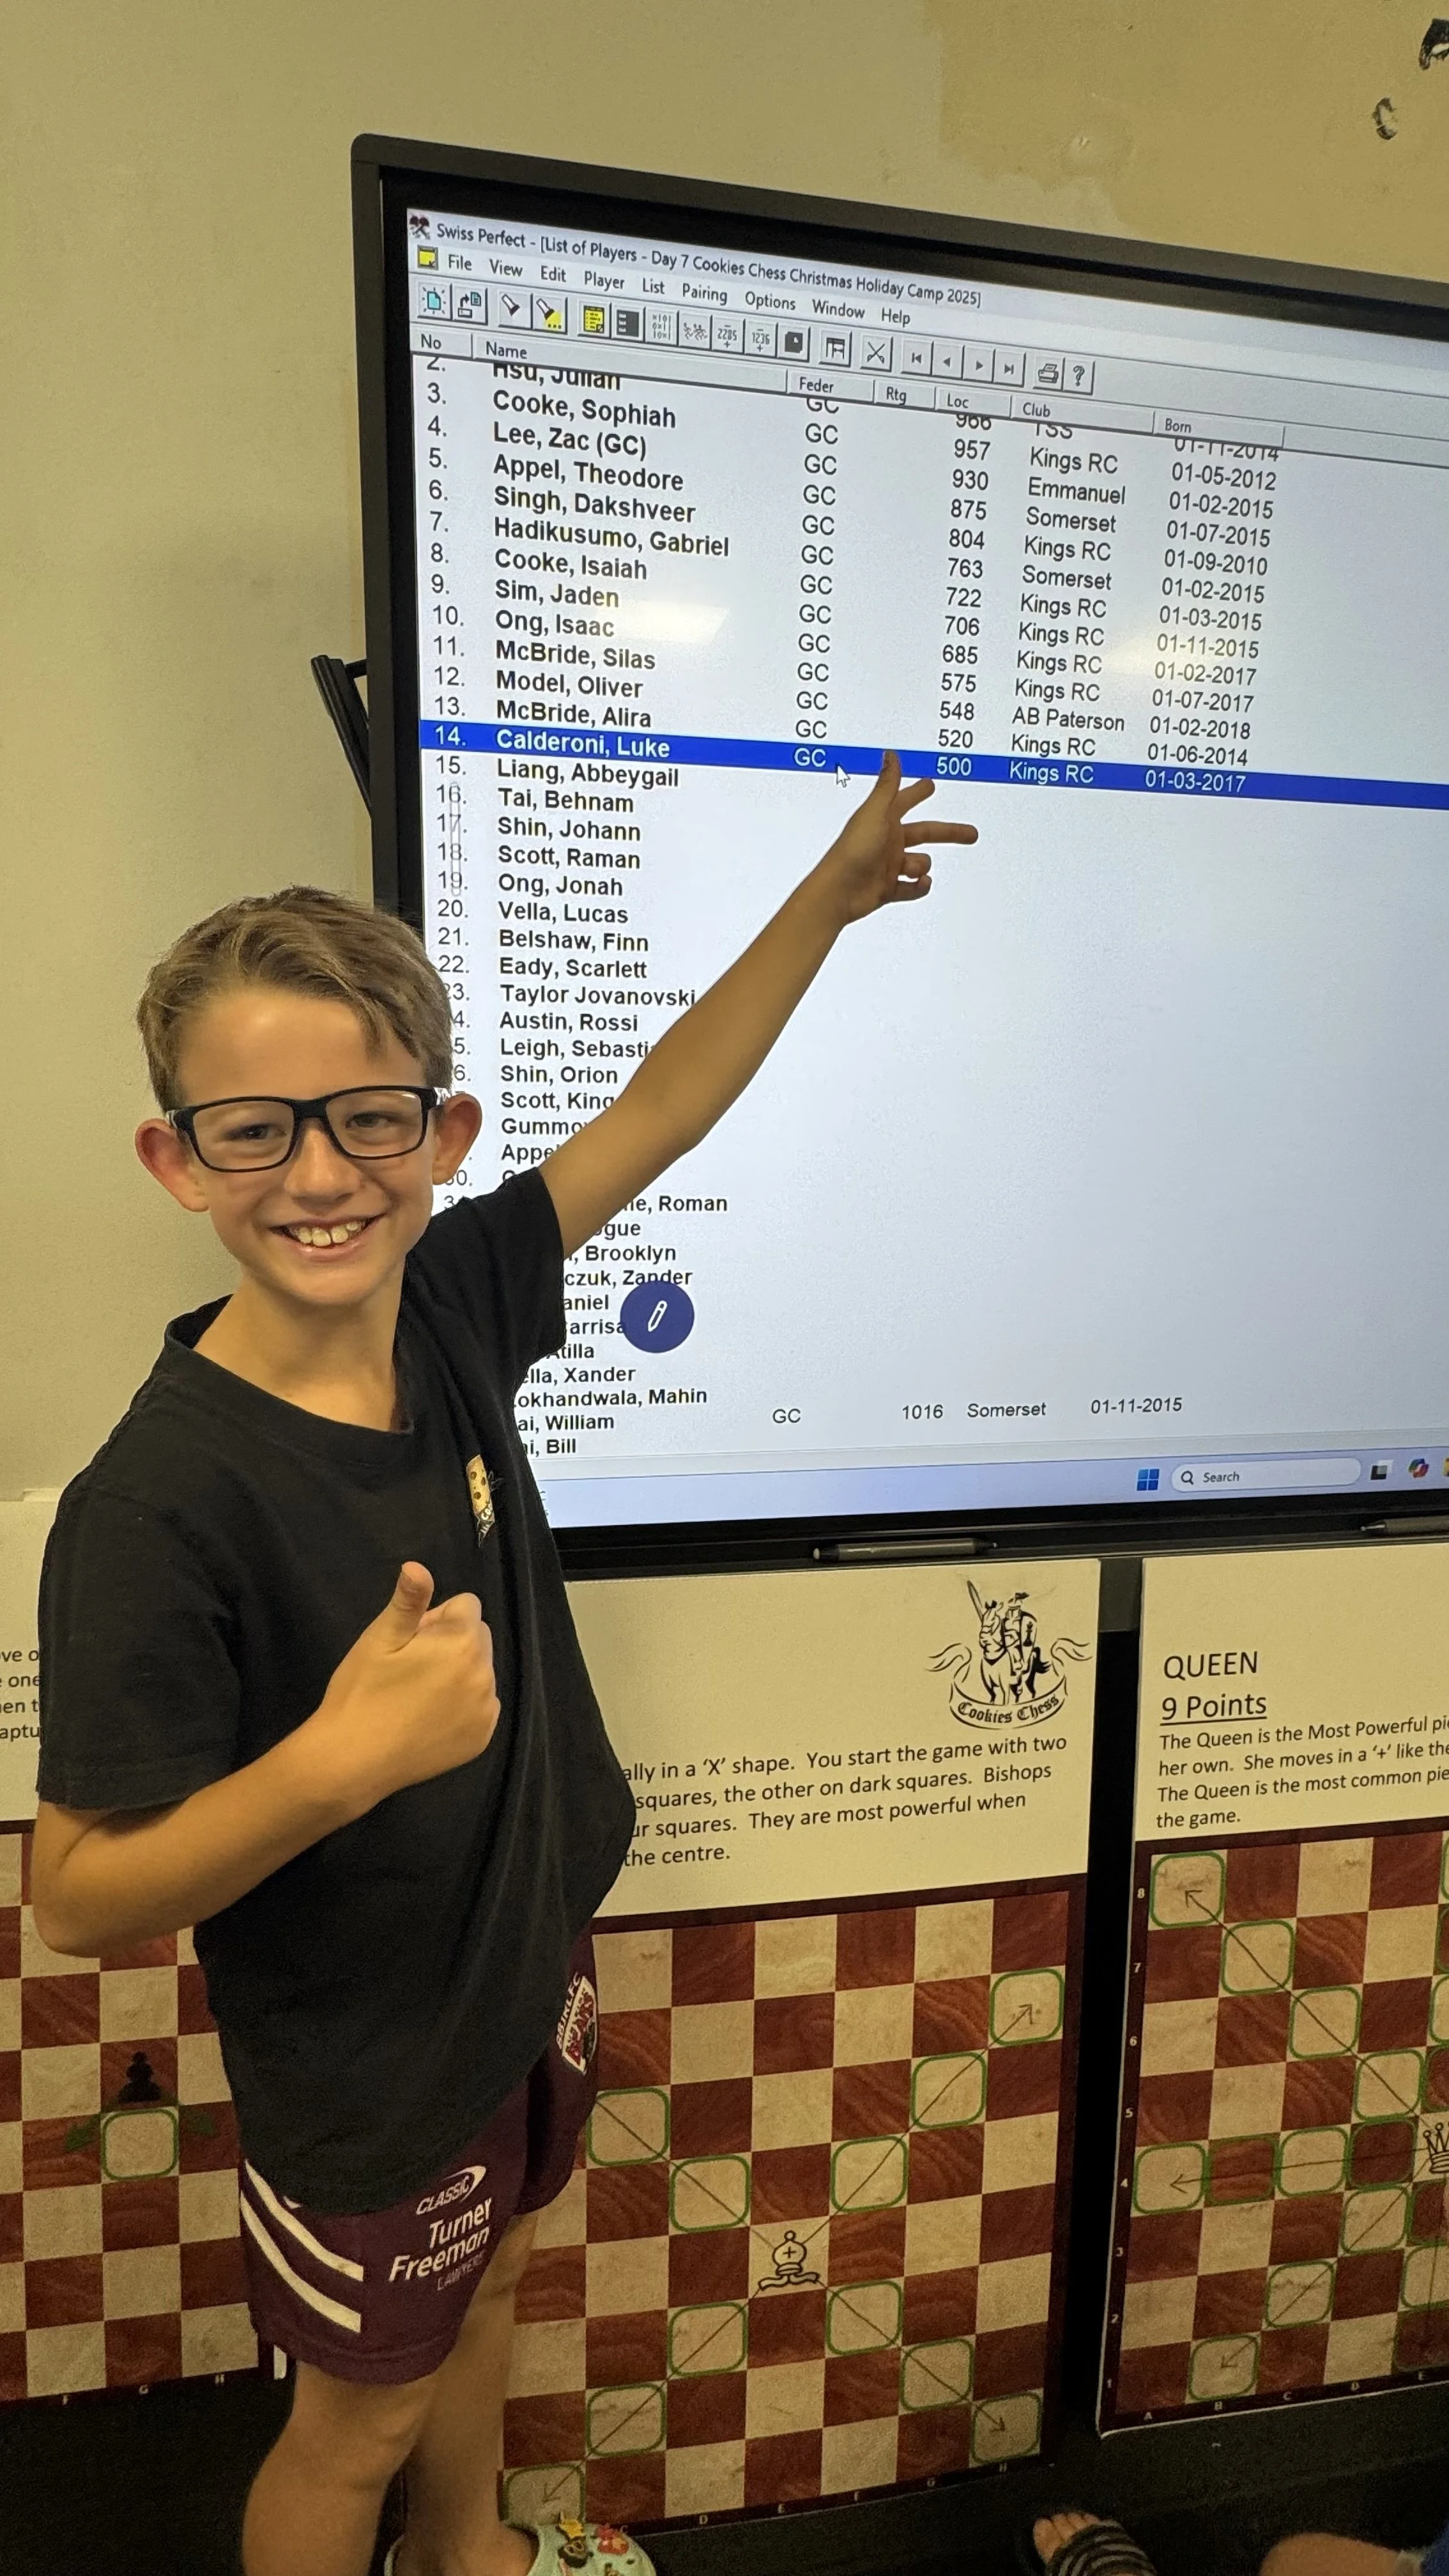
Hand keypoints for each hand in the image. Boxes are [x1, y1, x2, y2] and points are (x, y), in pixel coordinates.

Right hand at [309, 1562, 500, 1809]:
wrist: (354, 1761)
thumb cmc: (362, 1693)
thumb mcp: (379, 1639)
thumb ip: (408, 1600)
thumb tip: (418, 1565)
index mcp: (463, 1643)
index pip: (465, 1606)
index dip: (434, 1618)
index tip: (408, 1642)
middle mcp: (486, 1674)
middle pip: (477, 1637)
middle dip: (451, 1642)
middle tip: (409, 1667)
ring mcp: (486, 1710)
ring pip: (479, 1671)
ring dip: (458, 1673)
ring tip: (416, 1695)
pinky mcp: (482, 1738)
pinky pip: (480, 1706)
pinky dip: (462, 1705)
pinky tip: (428, 1718)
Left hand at [817, 750, 977, 924]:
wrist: (839, 891)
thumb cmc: (853, 850)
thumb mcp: (875, 812)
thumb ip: (887, 785)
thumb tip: (890, 754)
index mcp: (884, 819)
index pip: (905, 800)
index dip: (918, 792)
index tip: (930, 785)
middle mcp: (887, 841)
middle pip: (924, 833)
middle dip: (947, 832)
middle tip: (969, 833)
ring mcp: (887, 865)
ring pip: (919, 863)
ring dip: (922, 866)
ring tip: (914, 869)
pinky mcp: (887, 888)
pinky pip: (912, 888)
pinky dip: (919, 887)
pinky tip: (919, 884)